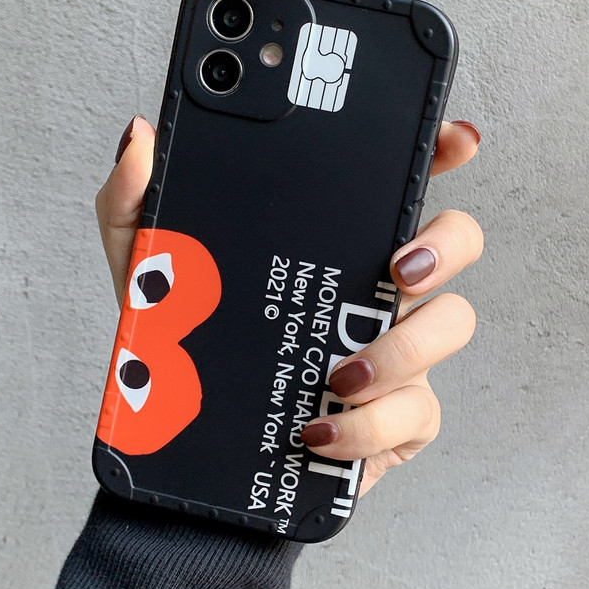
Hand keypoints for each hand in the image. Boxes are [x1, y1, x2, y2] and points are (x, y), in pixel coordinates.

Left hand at [96, 115, 481, 496]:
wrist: (188, 450)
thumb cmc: (179, 351)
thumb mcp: (144, 273)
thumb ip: (133, 203)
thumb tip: (142, 138)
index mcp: (330, 243)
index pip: (394, 185)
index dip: (436, 153)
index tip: (453, 139)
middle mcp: (372, 288)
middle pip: (455, 241)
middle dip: (446, 243)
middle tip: (397, 267)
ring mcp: (393, 351)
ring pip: (452, 323)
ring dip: (407, 346)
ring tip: (340, 373)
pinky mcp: (393, 417)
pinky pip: (415, 413)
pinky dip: (369, 426)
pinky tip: (318, 430)